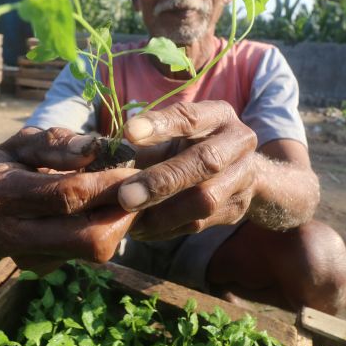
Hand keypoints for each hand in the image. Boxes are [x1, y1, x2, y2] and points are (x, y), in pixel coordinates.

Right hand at [0, 127, 138, 272]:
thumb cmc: (8, 162)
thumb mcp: (25, 141)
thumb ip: (57, 143)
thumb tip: (94, 150)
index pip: (68, 196)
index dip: (108, 185)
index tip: (135, 170)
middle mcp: (7, 235)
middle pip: (87, 238)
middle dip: (121, 212)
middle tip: (137, 187)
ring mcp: (23, 259)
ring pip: (91, 251)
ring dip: (115, 222)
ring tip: (118, 194)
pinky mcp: (38, 269)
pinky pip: (84, 254)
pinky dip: (100, 231)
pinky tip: (97, 210)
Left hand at [118, 101, 257, 240]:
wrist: (239, 173)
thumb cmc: (192, 146)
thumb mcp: (174, 135)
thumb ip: (145, 141)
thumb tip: (102, 155)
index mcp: (218, 116)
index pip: (191, 116)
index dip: (161, 124)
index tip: (128, 133)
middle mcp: (237, 143)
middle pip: (205, 161)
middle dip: (162, 180)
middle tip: (125, 196)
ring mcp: (242, 177)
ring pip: (205, 199)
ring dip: (163, 213)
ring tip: (130, 220)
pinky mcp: (236, 208)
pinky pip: (199, 223)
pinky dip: (166, 229)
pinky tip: (141, 230)